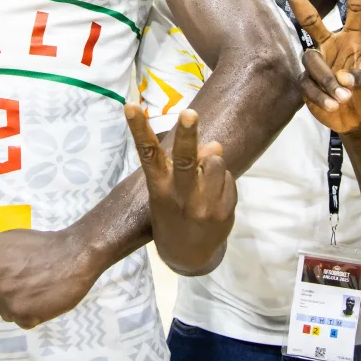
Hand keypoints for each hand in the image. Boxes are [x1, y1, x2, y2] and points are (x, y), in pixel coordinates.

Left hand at [0, 227, 98, 328]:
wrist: (75, 254)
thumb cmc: (48, 246)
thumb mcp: (13, 240)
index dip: (4, 280)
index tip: (21, 275)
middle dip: (11, 294)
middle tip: (32, 284)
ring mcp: (2, 294)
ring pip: (6, 311)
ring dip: (21, 307)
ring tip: (40, 292)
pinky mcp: (18, 312)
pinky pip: (21, 322)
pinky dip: (34, 316)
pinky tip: (45, 301)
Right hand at [125, 105, 236, 274]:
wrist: (188, 254)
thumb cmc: (174, 212)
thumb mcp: (170, 190)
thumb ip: (188, 164)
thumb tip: (216, 145)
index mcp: (159, 187)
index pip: (148, 154)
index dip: (139, 129)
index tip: (131, 106)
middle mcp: (180, 197)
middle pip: (186, 160)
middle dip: (188, 135)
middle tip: (189, 113)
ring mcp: (204, 207)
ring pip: (215, 161)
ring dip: (212, 162)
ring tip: (204, 178)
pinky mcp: (225, 213)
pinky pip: (229, 178)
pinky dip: (223, 180)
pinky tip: (214, 196)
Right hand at [276, 0, 360, 133]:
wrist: (359, 123)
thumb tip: (343, 77)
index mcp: (352, 39)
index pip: (354, 8)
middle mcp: (330, 46)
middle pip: (309, 17)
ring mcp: (316, 64)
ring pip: (312, 60)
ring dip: (327, 79)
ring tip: (344, 97)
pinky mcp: (305, 83)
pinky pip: (307, 84)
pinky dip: (321, 96)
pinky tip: (333, 105)